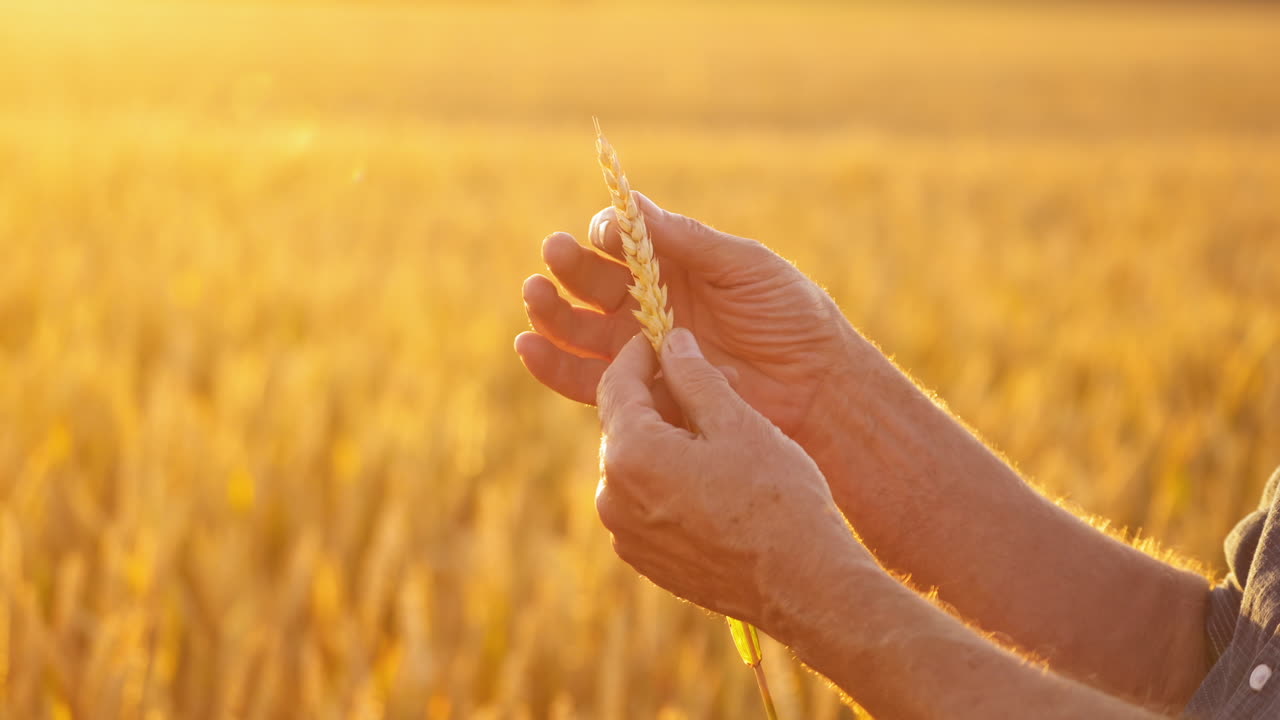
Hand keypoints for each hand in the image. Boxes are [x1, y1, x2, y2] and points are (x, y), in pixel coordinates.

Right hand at [516, 193, 857, 439]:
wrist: (816, 384)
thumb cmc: (789, 314)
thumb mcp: (744, 266)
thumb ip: (688, 242)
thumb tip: (635, 206)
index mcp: (675, 266)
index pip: (625, 244)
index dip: (609, 235)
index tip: (605, 234)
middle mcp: (651, 305)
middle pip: (593, 283)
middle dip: (570, 268)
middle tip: (553, 255)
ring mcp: (642, 350)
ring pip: (580, 329)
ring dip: (551, 312)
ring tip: (534, 294)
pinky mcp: (641, 393)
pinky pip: (586, 380)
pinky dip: (552, 365)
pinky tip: (528, 346)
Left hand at [594, 328, 870, 630]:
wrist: (804, 585)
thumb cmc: (778, 498)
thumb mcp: (737, 422)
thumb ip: (695, 376)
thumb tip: (671, 343)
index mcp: (631, 455)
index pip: (615, 384)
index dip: (640, 353)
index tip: (665, 337)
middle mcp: (613, 497)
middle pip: (624, 424)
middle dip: (660, 397)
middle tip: (710, 381)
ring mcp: (625, 534)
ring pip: (636, 463)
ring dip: (666, 438)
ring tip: (719, 430)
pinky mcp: (644, 559)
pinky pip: (645, 501)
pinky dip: (668, 478)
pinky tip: (713, 475)